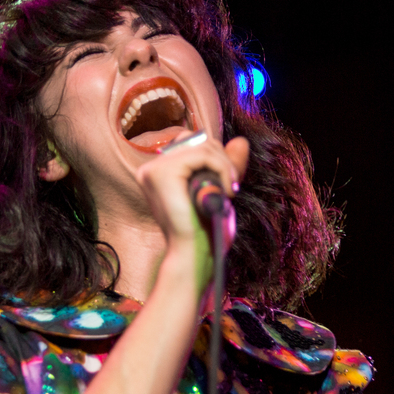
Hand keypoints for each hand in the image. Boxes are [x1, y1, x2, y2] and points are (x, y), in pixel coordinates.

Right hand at [136, 130, 248, 251]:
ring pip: (201, 146)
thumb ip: (227, 164)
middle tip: (231, 187)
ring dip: (224, 166)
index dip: (216, 158)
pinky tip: (225, 191)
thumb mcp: (218, 190)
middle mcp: (151, 168)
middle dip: (222, 160)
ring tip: (229, 191)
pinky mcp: (163, 172)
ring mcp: (154, 169)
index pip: (192, 145)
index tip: (229, 184)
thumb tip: (241, 141)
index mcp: (159, 173)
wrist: (194, 253)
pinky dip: (221, 168)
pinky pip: (202, 154)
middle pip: (196, 140)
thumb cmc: (205, 229)